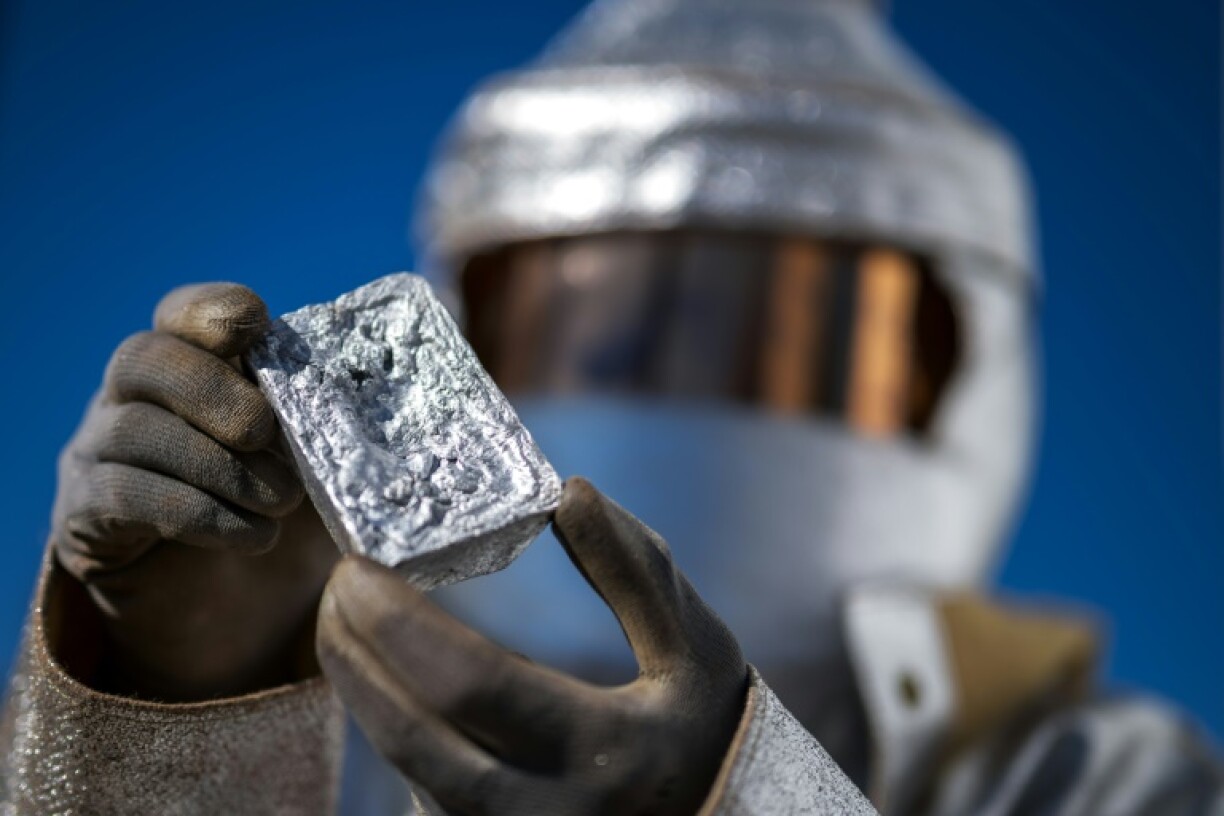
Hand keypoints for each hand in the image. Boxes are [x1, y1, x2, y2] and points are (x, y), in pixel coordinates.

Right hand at [52, 283, 337, 700]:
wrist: (241, 628)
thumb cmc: (291, 526)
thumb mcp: (331, 469)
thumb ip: (353, 427)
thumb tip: (419, 389)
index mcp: (194, 370)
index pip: (183, 313)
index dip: (214, 310)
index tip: (259, 326)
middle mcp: (133, 402)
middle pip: (143, 358)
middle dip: (212, 389)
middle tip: (268, 432)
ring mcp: (99, 458)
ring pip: (133, 430)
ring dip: (216, 463)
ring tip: (281, 501)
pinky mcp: (86, 522)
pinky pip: (124, 497)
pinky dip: (195, 512)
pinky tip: (252, 536)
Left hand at [317, 477, 747, 815]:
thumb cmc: (708, 725)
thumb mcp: (696, 643)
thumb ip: (636, 569)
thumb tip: (569, 491)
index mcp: (604, 749)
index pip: (474, 685)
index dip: (401, 625)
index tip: (359, 566)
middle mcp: (548, 810)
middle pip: (416, 740)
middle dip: (356, 659)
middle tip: (335, 589)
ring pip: (409, 772)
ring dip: (362, 694)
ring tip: (342, 624)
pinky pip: (422, 790)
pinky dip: (392, 727)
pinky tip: (379, 675)